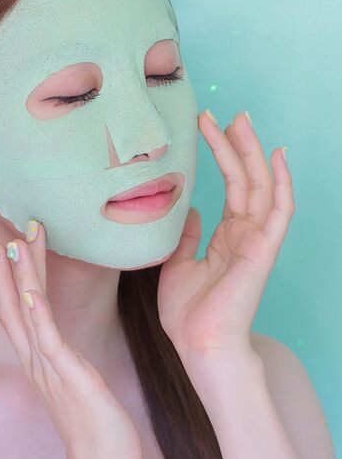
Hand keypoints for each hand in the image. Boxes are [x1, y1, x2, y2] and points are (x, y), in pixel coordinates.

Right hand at [0, 221, 142, 458]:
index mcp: (38, 360)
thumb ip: (65, 360)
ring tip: (14, 244)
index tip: (8, 246)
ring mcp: (48, 368)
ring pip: (26, 314)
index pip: (16, 311)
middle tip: (6, 231)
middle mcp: (36, 361)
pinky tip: (30, 290)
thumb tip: (64, 344)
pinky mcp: (67, 376)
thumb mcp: (76, 383)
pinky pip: (47, 339)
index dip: (9, 279)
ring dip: (18, 278)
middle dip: (9, 268)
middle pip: (13, 305)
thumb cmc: (96, 426)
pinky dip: (36, 312)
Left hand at [158, 110, 293, 367]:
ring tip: (239, 119)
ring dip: (251, 151)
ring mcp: (257, 240)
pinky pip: (279, 210)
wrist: (199, 345)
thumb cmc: (189, 314)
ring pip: (261, 185)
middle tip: (224, 112)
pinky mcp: (263, 249)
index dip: (221, 154)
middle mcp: (246, 234)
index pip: (231, 186)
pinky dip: (281, 181)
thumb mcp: (177, 266)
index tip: (206, 125)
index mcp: (228, 237)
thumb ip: (185, 237)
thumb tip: (187, 212)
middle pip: (246, 178)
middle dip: (236, 143)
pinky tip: (275, 154)